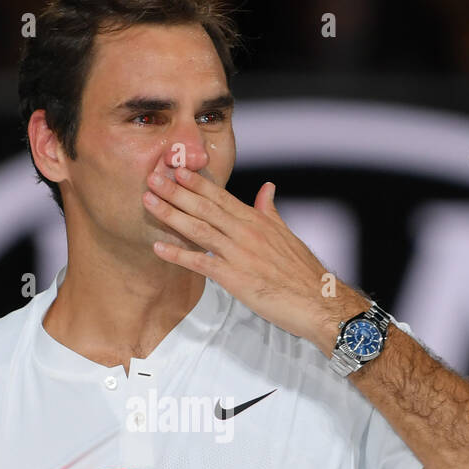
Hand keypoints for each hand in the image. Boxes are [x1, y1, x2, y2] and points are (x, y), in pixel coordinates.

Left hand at [144, 166, 366, 346]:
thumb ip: (270, 211)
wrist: (319, 300)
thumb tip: (267, 188)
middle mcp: (246, 232)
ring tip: (149, 201)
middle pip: (205, 207)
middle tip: (152, 176)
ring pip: (200, 229)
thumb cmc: (303, 271)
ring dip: (171, 214)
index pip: (221, 196)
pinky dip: (179, 255)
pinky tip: (158, 247)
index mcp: (257, 220)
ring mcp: (240, 254)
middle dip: (177, 191)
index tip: (176, 168)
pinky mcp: (236, 278)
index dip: (197, 182)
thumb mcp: (286, 234)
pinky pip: (202, 263)